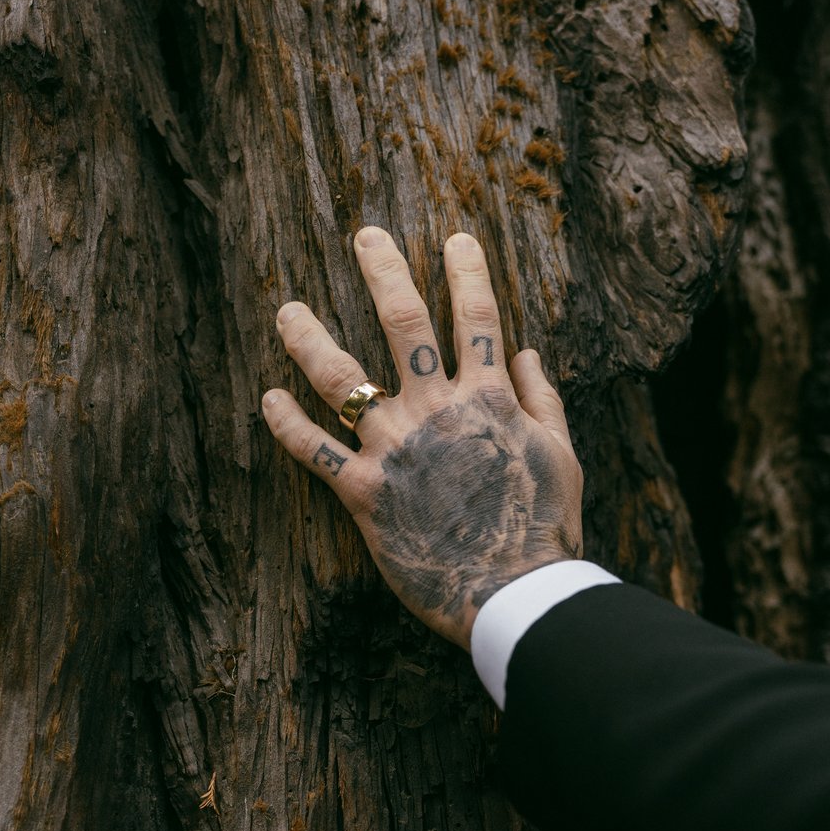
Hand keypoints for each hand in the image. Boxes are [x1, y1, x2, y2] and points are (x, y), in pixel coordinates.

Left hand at [262, 227, 583, 649]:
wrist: (515, 594)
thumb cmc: (545, 528)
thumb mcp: (563, 456)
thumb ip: (544, 400)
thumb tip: (528, 353)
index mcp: (489, 398)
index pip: (477, 318)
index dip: (467, 272)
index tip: (456, 238)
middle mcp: (436, 410)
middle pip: (404, 324)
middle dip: (383, 272)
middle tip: (364, 237)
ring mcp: (395, 448)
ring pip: (341, 378)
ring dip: (309, 339)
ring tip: (285, 310)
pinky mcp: (364, 492)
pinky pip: (314, 453)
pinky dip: (286, 424)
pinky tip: (267, 397)